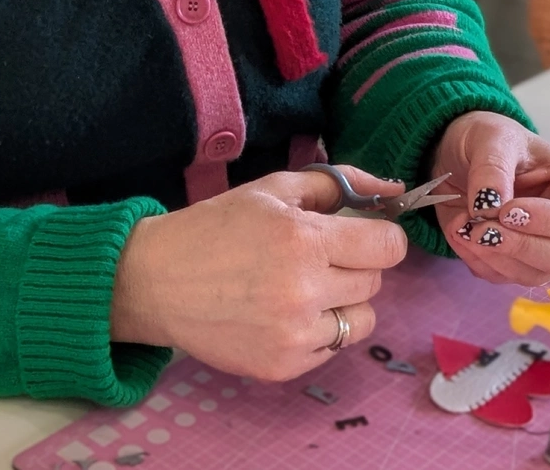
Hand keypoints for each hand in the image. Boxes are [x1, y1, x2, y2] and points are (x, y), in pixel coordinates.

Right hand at [110, 166, 407, 380]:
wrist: (158, 281)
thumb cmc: (217, 226)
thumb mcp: (273, 188)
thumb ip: (338, 182)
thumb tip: (391, 190)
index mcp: (304, 239)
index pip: (388, 247)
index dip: (380, 236)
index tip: (362, 234)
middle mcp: (305, 290)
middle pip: (375, 281)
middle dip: (356, 263)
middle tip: (318, 255)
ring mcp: (295, 334)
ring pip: (362, 319)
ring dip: (343, 300)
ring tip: (304, 286)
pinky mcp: (284, 366)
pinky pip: (332, 347)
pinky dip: (319, 330)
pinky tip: (284, 312)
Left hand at [431, 111, 549, 285]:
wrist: (457, 153)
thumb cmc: (487, 138)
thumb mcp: (491, 138)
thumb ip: (493, 169)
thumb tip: (491, 206)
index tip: (508, 211)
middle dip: (520, 245)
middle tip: (480, 228)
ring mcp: (543, 248)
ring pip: (534, 274)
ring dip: (495, 256)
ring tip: (462, 226)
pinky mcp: (513, 262)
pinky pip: (502, 277)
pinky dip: (478, 260)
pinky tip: (458, 231)